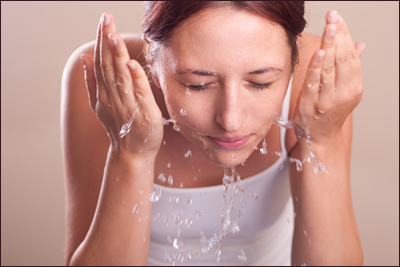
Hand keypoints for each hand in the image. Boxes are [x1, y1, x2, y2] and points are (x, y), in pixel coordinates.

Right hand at [80, 13, 162, 155]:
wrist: (132, 152)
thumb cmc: (120, 126)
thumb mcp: (101, 103)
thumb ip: (93, 81)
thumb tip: (85, 58)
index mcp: (104, 92)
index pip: (101, 61)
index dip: (101, 40)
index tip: (103, 21)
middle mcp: (113, 96)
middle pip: (108, 65)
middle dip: (107, 41)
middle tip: (106, 19)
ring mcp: (128, 105)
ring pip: (120, 77)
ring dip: (117, 57)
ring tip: (114, 37)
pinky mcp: (144, 113)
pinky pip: (139, 94)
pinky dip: (135, 79)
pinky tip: (131, 64)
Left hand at [293, 10, 364, 143]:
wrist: (319, 138)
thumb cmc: (329, 113)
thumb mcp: (344, 90)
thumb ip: (350, 68)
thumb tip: (359, 45)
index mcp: (354, 88)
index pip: (351, 57)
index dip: (345, 37)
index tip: (339, 20)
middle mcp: (344, 94)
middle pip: (342, 60)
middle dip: (338, 36)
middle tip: (333, 17)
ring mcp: (327, 100)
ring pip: (330, 68)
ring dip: (329, 46)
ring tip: (328, 27)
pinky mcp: (310, 105)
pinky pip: (314, 83)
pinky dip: (316, 67)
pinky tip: (318, 51)